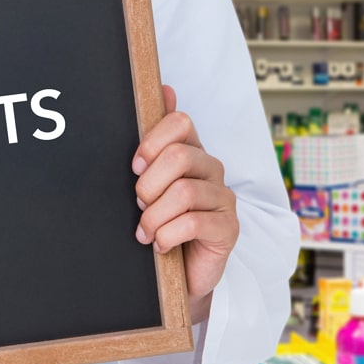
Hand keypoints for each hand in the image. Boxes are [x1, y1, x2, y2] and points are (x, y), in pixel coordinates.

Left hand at [132, 85, 237, 323]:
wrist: (180, 274)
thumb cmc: (164, 223)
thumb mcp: (153, 182)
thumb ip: (157, 139)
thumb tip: (165, 89)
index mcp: (193, 152)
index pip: (180, 123)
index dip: (151, 142)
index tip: (135, 167)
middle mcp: (212, 169)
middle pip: (179, 157)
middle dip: (148, 185)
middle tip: (140, 205)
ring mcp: (224, 198)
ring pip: (183, 192)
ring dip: (154, 216)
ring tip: (146, 232)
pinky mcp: (228, 228)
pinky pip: (192, 222)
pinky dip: (167, 236)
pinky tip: (161, 245)